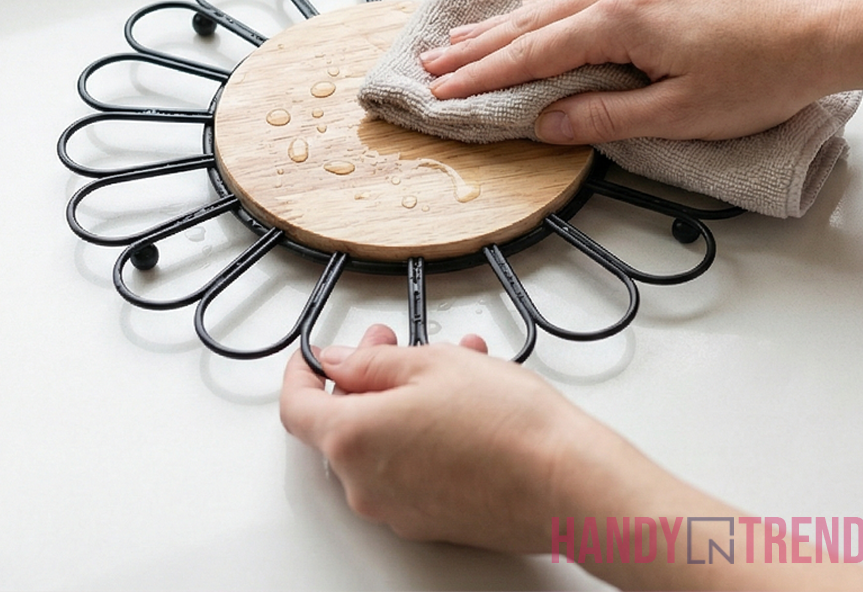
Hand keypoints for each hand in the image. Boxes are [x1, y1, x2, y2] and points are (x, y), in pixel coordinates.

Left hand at [279, 325, 641, 552]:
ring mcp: (398, 509)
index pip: (297, 406)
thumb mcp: (432, 364)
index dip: (302, 371)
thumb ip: (371, 362)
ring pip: (381, 441)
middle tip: (390, 342)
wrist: (566, 482)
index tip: (314, 351)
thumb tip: (339, 361)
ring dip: (400, 396)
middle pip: (341, 423)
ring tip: (445, 361)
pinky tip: (461, 398)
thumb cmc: (507, 425)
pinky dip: (421, 429)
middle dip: (363, 374)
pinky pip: (408, 466)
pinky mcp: (431, 521)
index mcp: (353, 439)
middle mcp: (365, 484)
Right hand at [421, 0, 839, 143]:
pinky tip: (529, 20)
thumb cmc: (761, 72)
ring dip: (504, 26)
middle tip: (432, 64)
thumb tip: (547, 124)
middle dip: (478, 48)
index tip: (443, 90)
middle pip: (531, 23)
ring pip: (553, 5)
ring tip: (460, 40)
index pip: (533, 53)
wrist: (819, 30)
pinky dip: (543, 14)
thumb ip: (604, 116)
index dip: (483, 75)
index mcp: (621, 20)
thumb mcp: (679, 113)